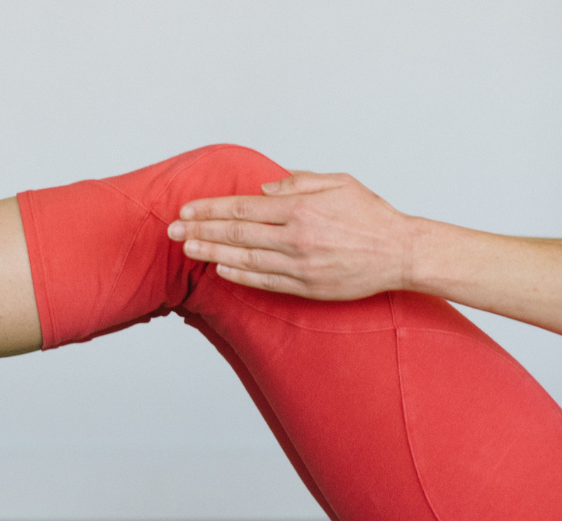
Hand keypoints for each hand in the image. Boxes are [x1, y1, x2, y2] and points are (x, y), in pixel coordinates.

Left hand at [167, 172, 416, 300]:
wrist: (402, 253)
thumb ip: (298, 181)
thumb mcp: (338, 183)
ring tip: (187, 248)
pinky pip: (264, 281)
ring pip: (244, 258)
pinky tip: (219, 269)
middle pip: (236, 232)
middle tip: (171, 230)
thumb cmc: (371, 215)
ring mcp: (300, 265)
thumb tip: (263, 187)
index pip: (242, 207)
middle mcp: (296, 237)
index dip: (209, 209)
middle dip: (199, 230)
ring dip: (211, 253)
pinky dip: (239, 275)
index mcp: (301, 208)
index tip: (186, 209)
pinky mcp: (306, 287)